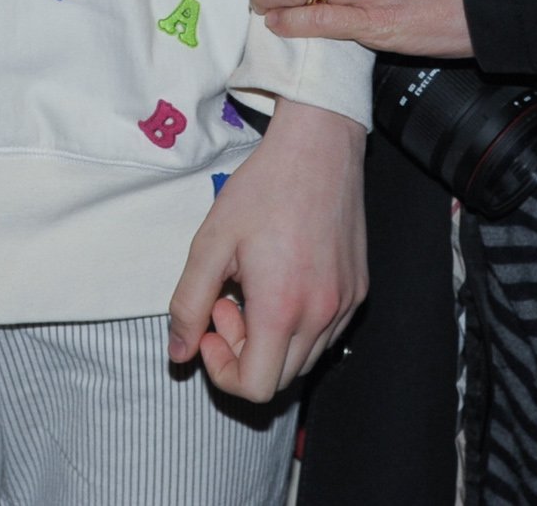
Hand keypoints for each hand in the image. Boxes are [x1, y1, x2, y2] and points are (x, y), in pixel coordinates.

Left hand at [166, 101, 366, 401]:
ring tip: (254, 286)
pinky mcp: (358, 291)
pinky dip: (298, 324)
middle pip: (279, 379)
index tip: (211, 322)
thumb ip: (188, 304)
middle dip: (243, 351)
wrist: (318, 148)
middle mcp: (322, 316)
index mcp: (282, 309)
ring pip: (304, 359)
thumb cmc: (263, 190)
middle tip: (228, 299)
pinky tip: (281, 278)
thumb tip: (178, 353)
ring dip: (271, 339)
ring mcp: (345, 305)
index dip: (223, 369)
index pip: (255, 388)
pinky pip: (325, 333)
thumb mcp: (211, 243)